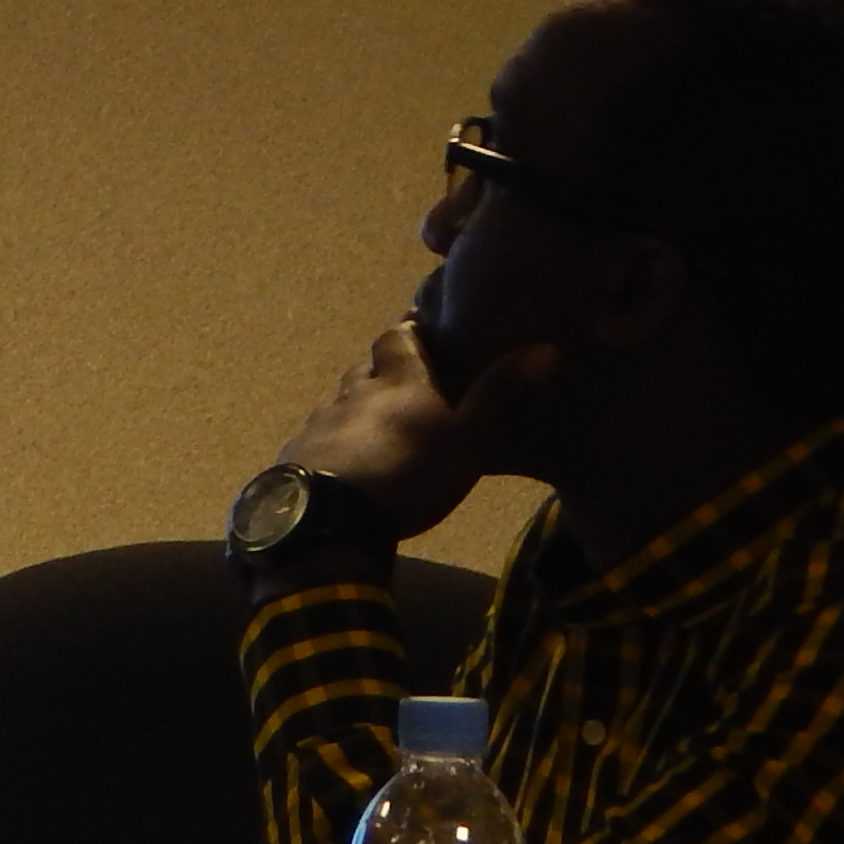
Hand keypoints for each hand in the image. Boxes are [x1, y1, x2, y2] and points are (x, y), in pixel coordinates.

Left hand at [274, 319, 558, 541]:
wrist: (328, 517)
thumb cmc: (407, 471)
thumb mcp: (468, 438)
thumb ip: (500, 396)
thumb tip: (547, 349)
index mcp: (397, 380)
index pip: (399, 337)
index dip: (410, 330)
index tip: (421, 326)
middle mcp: (353, 392)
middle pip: (365, 368)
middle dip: (382, 369)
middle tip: (403, 380)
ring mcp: (319, 424)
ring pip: (339, 402)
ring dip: (356, 407)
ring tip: (376, 421)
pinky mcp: (296, 458)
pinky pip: (317, 440)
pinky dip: (332, 443)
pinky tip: (342, 460)